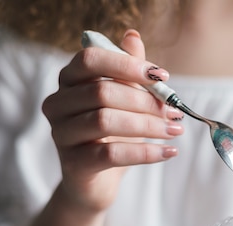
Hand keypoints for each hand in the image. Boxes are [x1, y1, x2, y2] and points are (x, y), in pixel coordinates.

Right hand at [42, 30, 183, 212]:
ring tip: (174, 131)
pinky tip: (169, 152)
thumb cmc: (112, 135)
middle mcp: (58, 104)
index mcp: (69, 81)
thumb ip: (128, 71)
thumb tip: (132, 37)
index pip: (91, 59)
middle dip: (145, 101)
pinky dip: (146, 152)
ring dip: (148, 125)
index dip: (128, 64)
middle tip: (174, 112)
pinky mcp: (74, 164)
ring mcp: (61, 135)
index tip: (163, 78)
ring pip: (105, 121)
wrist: (96, 182)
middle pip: (102, 91)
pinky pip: (112, 154)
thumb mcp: (123, 100)